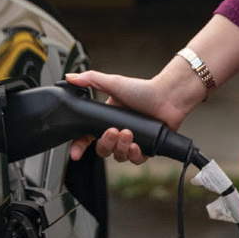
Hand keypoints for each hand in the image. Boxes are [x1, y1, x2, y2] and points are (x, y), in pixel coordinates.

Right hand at [64, 70, 190, 164]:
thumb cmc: (143, 89)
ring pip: (119, 156)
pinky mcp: (146, 148)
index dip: (80, 146)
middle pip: (103, 150)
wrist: (168, 97)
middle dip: (106, 143)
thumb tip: (70, 77)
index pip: (88, 136)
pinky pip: (135, 160)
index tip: (76, 154)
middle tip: (113, 132)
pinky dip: (134, 155)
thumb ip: (90, 79)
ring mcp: (132, 141)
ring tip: (128, 134)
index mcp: (107, 119)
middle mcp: (118, 132)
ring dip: (121, 148)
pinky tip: (136, 145)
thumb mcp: (113, 83)